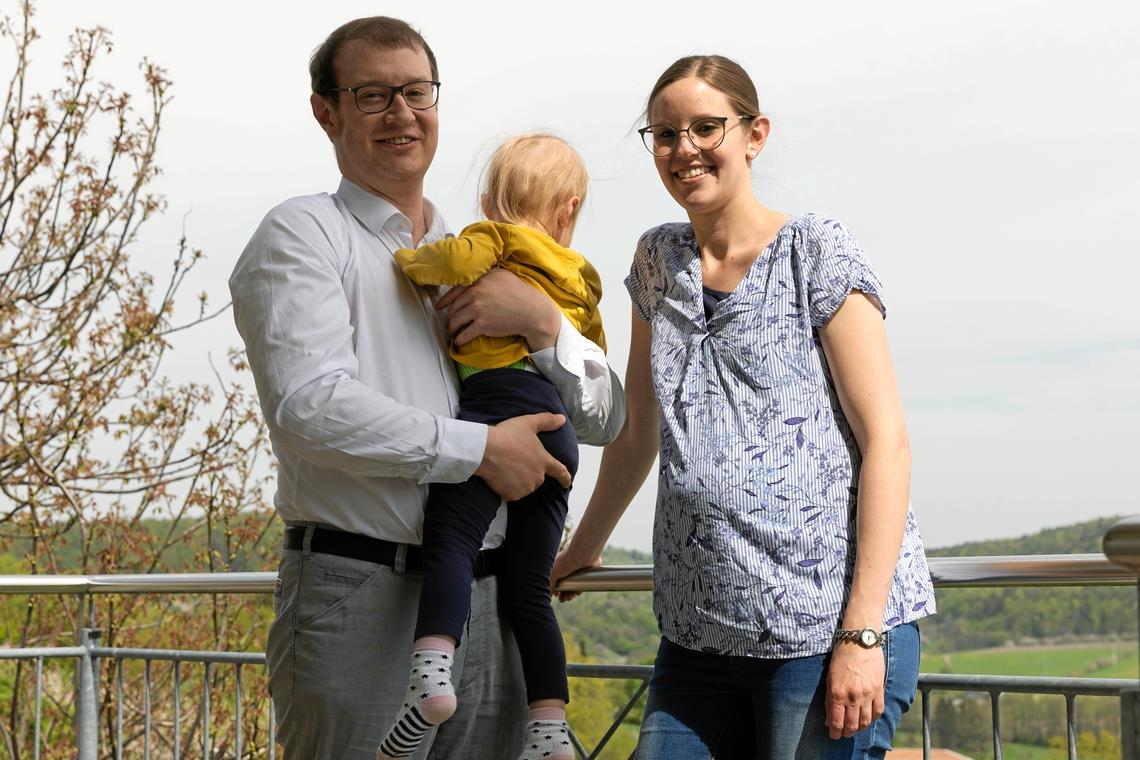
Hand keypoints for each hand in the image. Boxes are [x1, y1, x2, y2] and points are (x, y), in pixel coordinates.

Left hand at [435, 268, 559, 349]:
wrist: (531, 311)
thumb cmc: (519, 292)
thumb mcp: (502, 275)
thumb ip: (486, 275)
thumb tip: (473, 275)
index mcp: (479, 280)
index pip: (456, 290)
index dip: (445, 300)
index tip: (439, 307)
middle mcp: (476, 293)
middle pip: (455, 307)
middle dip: (449, 316)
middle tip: (448, 322)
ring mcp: (478, 309)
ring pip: (456, 320)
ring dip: (452, 328)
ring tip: (452, 332)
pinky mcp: (482, 325)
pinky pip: (465, 334)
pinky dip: (459, 339)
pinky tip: (458, 342)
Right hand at [475, 413, 570, 500]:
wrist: (485, 450)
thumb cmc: (507, 435)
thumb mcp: (528, 423)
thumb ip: (547, 421)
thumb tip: (562, 419)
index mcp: (544, 461)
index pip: (560, 471)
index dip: (565, 478)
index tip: (567, 483)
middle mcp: (538, 476)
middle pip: (536, 477)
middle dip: (528, 471)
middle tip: (513, 460)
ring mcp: (526, 487)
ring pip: (524, 486)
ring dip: (517, 479)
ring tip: (504, 466)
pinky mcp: (512, 495)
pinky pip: (511, 493)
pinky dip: (506, 487)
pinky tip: (499, 475)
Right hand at [550, 548, 601, 601]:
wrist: (583, 554)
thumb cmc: (566, 560)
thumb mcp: (554, 573)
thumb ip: (551, 583)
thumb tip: (553, 593)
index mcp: (560, 567)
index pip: (558, 580)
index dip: (557, 589)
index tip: (556, 596)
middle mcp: (569, 569)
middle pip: (566, 584)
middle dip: (564, 594)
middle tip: (563, 600)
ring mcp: (578, 571)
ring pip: (574, 586)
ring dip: (571, 594)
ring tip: (568, 599)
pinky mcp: (587, 573)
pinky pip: (583, 584)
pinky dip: (579, 590)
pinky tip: (576, 594)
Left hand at [825, 642, 885, 739]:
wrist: (860, 642)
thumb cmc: (841, 658)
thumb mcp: (830, 678)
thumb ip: (830, 699)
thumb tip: (829, 719)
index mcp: (837, 694)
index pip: (836, 722)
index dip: (835, 733)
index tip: (834, 735)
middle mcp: (853, 697)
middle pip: (852, 725)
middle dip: (847, 733)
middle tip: (845, 734)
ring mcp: (868, 695)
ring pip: (866, 722)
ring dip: (860, 728)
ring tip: (856, 728)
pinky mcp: (879, 690)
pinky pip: (878, 711)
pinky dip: (874, 719)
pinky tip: (869, 719)